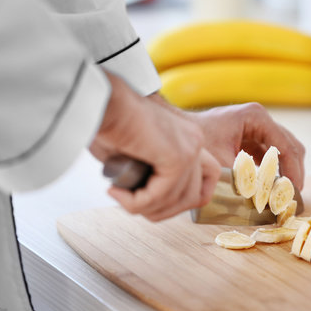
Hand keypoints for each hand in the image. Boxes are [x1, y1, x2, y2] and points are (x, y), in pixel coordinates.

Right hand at [90, 73, 220, 220]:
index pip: (209, 178)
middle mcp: (195, 141)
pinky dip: (138, 202)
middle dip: (162, 209)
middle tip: (132, 203)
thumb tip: (146, 202)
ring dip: (145, 207)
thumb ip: (150, 177)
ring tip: (120, 197)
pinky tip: (118, 193)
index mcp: (189, 137)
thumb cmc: (108, 121)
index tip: (155, 203)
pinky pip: (161, 195)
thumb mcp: (137, 154)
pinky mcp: (177, 156)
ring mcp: (189, 148)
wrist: (101, 100)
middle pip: (195, 196)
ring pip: (177, 200)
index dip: (185, 199)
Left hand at [185, 103, 305, 190]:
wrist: (178, 136)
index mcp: (256, 118)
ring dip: (284, 172)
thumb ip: (246, 181)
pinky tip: (270, 189)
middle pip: (290, 146)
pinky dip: (272, 171)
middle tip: (292, 197)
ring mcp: (256, 128)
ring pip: (283, 151)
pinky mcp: (250, 138)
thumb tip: (267, 203)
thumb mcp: (222, 163)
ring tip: (284, 196)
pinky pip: (269, 155)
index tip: (294, 192)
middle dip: (293, 172)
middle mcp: (259, 120)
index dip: (293, 171)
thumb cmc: (198, 144)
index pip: (286, 146)